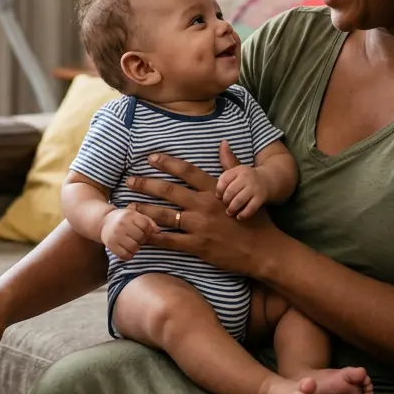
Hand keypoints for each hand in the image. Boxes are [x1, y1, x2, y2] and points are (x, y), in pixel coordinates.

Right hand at [101, 207, 156, 259]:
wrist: (104, 222)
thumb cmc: (124, 219)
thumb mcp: (136, 215)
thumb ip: (149, 222)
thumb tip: (158, 231)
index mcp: (129, 215)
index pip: (145, 226)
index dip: (147, 231)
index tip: (144, 231)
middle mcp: (121, 224)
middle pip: (141, 237)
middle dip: (142, 239)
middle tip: (137, 238)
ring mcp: (115, 235)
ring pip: (134, 247)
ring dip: (136, 248)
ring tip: (133, 243)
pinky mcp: (110, 245)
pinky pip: (125, 255)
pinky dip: (129, 255)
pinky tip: (127, 250)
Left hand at [124, 142, 285, 277]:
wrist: (264, 249)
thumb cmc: (256, 220)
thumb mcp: (246, 189)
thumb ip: (231, 166)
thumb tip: (223, 143)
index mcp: (215, 190)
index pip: (187, 171)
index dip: (167, 163)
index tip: (150, 158)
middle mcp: (205, 205)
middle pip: (170, 190)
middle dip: (147, 184)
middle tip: (129, 180)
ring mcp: (200, 226)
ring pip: (166, 215)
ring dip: (145, 209)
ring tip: (129, 205)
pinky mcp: (198, 246)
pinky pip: (170, 240)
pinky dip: (153, 237)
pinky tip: (140, 234)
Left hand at [217, 162, 266, 218]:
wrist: (269, 180)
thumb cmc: (246, 179)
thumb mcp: (236, 171)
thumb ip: (224, 173)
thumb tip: (213, 167)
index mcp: (238, 170)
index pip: (224, 180)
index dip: (219, 190)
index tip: (218, 196)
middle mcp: (246, 177)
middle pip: (230, 191)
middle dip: (225, 201)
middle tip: (224, 206)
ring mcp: (254, 188)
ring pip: (239, 200)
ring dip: (232, 208)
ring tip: (229, 212)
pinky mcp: (261, 198)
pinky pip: (250, 208)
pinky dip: (243, 214)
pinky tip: (239, 217)